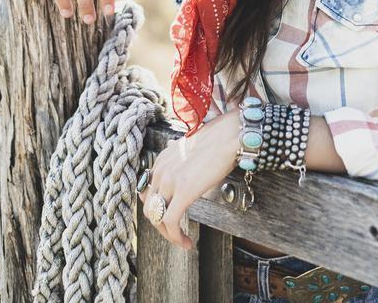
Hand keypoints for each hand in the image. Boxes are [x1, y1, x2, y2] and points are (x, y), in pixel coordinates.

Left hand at [139, 108, 239, 249]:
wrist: (230, 134)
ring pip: (157, 218)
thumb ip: (181, 158)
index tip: (169, 218)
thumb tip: (180, 163)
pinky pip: (171, 222)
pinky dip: (176, 238)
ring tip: (182, 241)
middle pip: (149, 208)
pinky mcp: (184, 191)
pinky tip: (188, 243)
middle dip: (161, 226)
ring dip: (168, 235)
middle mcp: (160, 169)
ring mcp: (170, 180)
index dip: (157, 210)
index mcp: (161, 160)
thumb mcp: (191, 148)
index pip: (148, 193)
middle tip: (176, 233)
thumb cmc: (218, 139)